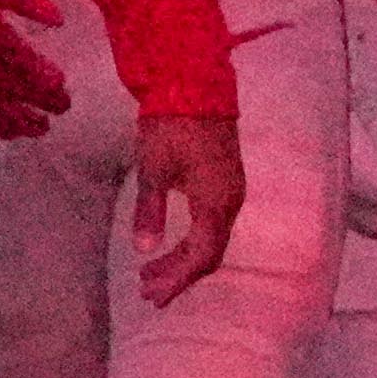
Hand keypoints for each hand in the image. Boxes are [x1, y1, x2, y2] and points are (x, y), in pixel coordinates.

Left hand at [124, 104, 244, 300]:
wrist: (196, 82)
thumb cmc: (171, 124)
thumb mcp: (153, 169)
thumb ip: (150, 211)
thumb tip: (144, 250)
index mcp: (216, 203)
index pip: (200, 256)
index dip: (177, 280)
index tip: (152, 295)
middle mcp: (231, 201)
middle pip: (208, 253)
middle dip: (178, 276)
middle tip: (147, 291)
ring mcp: (232, 190)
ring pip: (211, 239)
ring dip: (183, 259)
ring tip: (151, 273)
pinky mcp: (226, 180)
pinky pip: (213, 224)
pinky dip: (191, 241)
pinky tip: (172, 244)